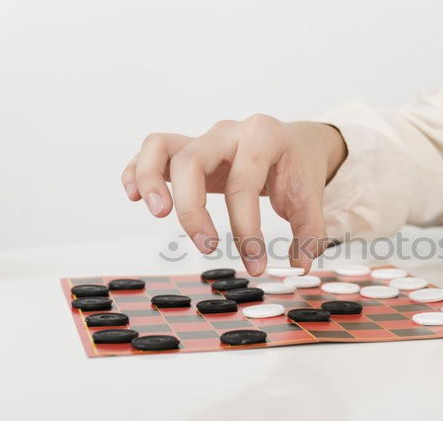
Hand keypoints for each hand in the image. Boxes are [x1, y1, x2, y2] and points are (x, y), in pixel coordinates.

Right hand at [121, 114, 346, 274]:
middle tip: (207, 247)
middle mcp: (228, 133)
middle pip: (192, 160)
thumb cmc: (296, 169)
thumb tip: (298, 266)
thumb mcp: (310, 197)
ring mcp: (203, 138)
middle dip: (193, 208)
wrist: (292, 143)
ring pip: (162, 146)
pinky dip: (138, 171)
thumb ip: (308, 231)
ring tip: (157, 212)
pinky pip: (153, 151)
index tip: (255, 264)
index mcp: (263, 137)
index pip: (244, 184)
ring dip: (151, 179)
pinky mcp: (188, 150)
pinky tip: (132, 195)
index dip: (247, 230)